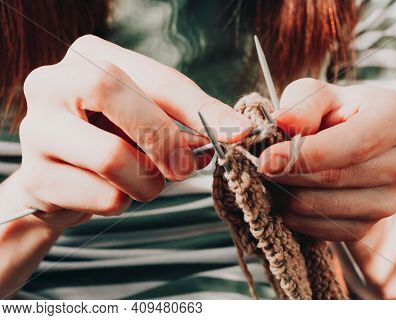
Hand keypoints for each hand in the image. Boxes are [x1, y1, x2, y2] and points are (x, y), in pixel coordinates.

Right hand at [13, 35, 251, 229]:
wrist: (61, 178)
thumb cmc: (112, 140)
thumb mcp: (148, 118)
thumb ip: (186, 120)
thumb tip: (237, 130)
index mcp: (90, 56)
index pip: (156, 78)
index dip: (201, 107)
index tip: (238, 131)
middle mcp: (53, 81)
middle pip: (118, 97)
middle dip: (166, 141)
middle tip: (185, 168)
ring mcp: (37, 127)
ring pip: (113, 157)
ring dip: (146, 182)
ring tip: (142, 180)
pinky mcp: (34, 174)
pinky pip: (103, 196)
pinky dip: (122, 202)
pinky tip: (110, 191)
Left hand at [259, 78, 395, 240]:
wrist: (349, 148)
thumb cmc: (332, 115)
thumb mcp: (317, 96)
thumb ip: (302, 103)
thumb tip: (285, 120)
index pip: (354, 144)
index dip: (306, 155)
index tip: (266, 160)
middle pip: (337, 178)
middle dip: (289, 175)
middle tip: (260, 167)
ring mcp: (392, 199)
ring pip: (325, 208)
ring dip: (288, 196)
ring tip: (273, 178)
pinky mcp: (370, 225)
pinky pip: (324, 230)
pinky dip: (296, 216)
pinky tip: (287, 196)